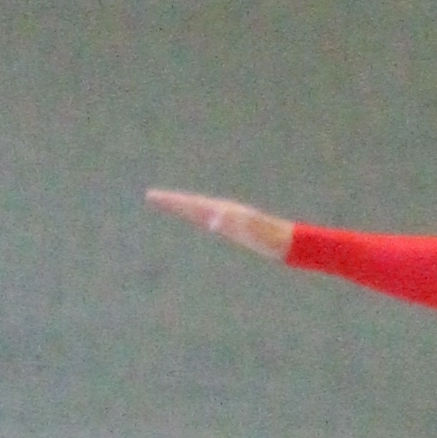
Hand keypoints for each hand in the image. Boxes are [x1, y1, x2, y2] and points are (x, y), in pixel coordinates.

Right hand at [148, 189, 295, 261]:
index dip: (172, 201)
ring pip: (200, 210)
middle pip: (192, 204)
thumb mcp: (252, 229)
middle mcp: (224, 210)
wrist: (285, 241)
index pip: (191, 204)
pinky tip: (200, 220)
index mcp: (223, 210)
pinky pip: (210, 219)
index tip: (153, 196)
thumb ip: (234, 222)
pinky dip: (199, 217)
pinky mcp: (234, 227)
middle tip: (151, 196)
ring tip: (167, 204)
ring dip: (184, 207)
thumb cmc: (268, 237)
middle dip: (172, 201)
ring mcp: (229, 218)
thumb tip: (214, 217)